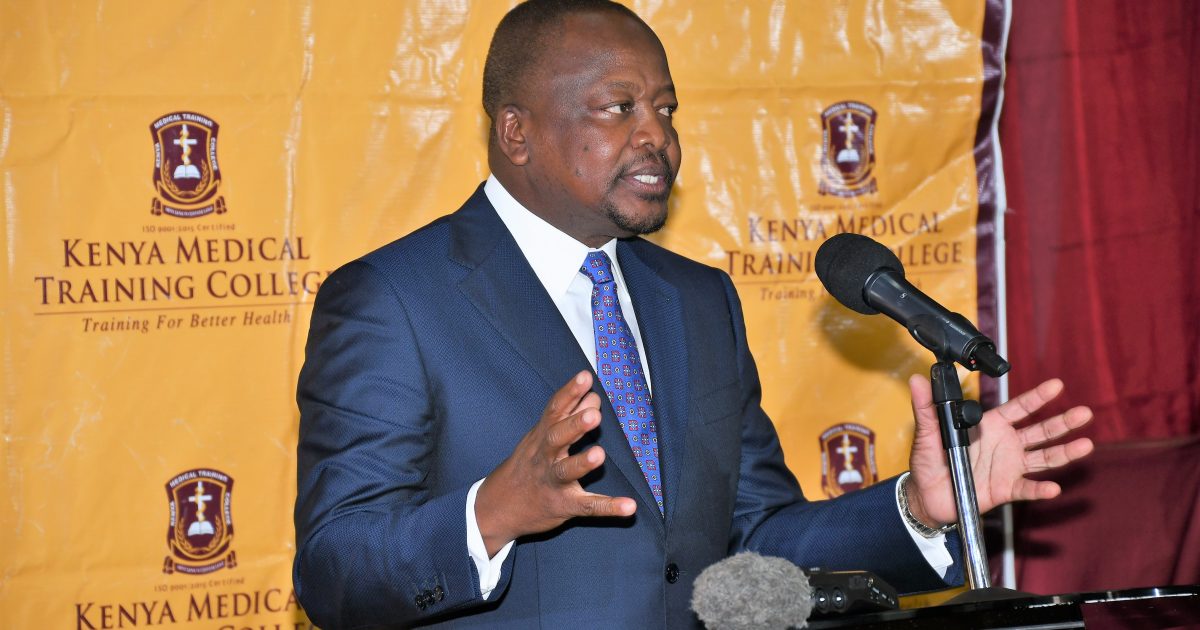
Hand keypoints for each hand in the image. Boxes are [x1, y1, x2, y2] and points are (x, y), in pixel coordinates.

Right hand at [475, 371, 636, 555]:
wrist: (499, 507)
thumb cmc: (528, 465)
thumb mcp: (542, 437)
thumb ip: (569, 416)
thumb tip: (593, 397)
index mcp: (542, 436)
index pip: (555, 410)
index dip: (569, 393)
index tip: (585, 377)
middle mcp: (545, 457)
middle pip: (557, 438)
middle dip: (574, 425)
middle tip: (593, 415)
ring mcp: (553, 482)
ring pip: (566, 471)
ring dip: (582, 463)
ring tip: (599, 454)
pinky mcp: (564, 505)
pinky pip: (587, 506)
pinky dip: (609, 507)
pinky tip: (629, 507)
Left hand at [905, 375, 1094, 527]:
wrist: (927, 496)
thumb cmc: (929, 462)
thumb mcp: (927, 433)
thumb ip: (927, 408)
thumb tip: (918, 380)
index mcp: (991, 425)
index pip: (1019, 408)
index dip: (1038, 397)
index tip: (1057, 385)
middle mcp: (1006, 444)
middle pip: (1040, 431)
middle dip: (1063, 422)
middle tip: (1084, 413)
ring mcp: (1009, 467)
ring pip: (1043, 458)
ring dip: (1064, 452)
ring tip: (1085, 445)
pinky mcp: (1006, 489)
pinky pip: (1027, 488)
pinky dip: (1040, 489)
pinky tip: (1053, 487)